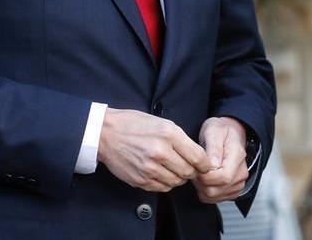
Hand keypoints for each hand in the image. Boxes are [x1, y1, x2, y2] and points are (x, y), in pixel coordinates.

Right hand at [97, 108, 211, 192]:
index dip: (205, 164)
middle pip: (189, 172)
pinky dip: (165, 183)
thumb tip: (198, 156)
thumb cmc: (134, 125)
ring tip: (170, 167)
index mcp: (169, 134)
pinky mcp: (141, 180)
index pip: (199, 157)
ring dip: (177, 177)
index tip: (204, 165)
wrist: (106, 133)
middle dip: (191, 171)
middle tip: (186, 166)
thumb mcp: (162, 123)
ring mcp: (150, 168)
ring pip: (176, 182)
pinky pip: (162, 188)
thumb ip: (181, 139)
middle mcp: (161, 152)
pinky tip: (159, 172)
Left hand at [193, 117, 248, 203]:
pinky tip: (204, 179)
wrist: (230, 133)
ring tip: (200, 172)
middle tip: (195, 168)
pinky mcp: (232, 190)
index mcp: (237, 156)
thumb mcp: (213, 131)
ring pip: (213, 196)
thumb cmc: (221, 130)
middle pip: (216, 189)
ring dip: (201, 187)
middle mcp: (241, 172)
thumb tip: (212, 164)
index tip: (196, 167)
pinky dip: (205, 192)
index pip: (223, 177)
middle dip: (200, 181)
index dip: (205, 176)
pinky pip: (214, 199)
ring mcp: (238, 183)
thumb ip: (213, 147)